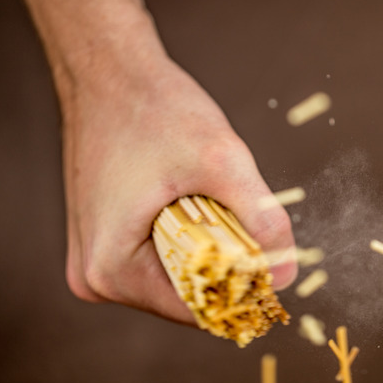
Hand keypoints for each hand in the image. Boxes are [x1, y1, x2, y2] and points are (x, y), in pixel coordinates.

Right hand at [61, 55, 297, 324]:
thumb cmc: (154, 110)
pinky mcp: (106, 240)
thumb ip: (260, 218)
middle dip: (225, 264)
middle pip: (187, 295)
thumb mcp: (220, 161)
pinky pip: (161, 255)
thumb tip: (287, 272)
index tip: (272, 261)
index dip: (243, 289)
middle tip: (240, 215)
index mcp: (111, 270)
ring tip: (210, 198)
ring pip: (177, 274)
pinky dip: (189, 237)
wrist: (109, 73)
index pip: (197, 309)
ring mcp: (95, 259)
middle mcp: (95, 277)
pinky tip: (192, 199)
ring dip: (208, 248)